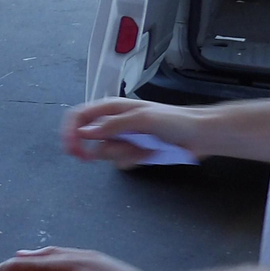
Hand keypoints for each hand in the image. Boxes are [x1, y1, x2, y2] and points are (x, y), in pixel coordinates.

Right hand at [60, 98, 197, 168]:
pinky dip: (133, 161)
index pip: (78, 117)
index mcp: (111, 108)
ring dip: (124, 154)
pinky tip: (150, 153)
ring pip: (105, 153)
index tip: (72, 149)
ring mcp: (122, 138)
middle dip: (106, 148)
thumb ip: (113, 125)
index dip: (70, 132)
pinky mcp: (131, 151)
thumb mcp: (142, 119)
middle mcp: (112, 122)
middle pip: (89, 140)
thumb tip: (85, 133)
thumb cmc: (174, 120)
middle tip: (125, 150)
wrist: (199, 135)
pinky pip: (119, 162)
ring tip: (146, 148)